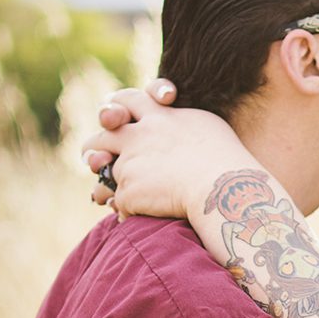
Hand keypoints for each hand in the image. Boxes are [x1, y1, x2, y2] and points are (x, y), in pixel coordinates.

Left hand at [82, 78, 240, 219]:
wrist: (222, 187)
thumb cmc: (225, 158)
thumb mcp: (205, 125)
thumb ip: (181, 120)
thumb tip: (172, 118)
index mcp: (158, 116)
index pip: (128, 100)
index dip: (117, 107)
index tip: (117, 119)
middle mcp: (138, 136)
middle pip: (103, 136)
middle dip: (95, 147)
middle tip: (93, 158)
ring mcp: (129, 164)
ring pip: (104, 172)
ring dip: (103, 185)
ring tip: (101, 197)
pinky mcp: (128, 191)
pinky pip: (118, 202)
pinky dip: (123, 210)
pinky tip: (127, 217)